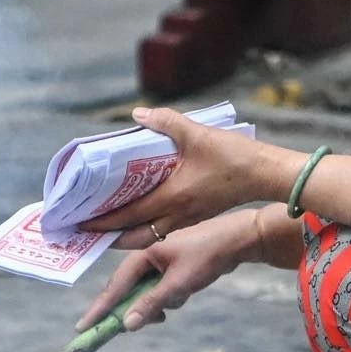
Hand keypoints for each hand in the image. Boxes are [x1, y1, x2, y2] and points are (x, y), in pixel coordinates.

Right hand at [77, 210, 265, 332]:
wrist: (238, 240)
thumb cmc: (208, 257)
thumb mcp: (178, 284)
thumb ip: (151, 304)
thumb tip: (126, 325)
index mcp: (142, 253)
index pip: (114, 286)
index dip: (99, 309)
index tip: (82, 328)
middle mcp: (146, 255)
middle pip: (130, 291)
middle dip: (141, 306)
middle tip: (154, 318)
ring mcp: (160, 260)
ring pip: (148, 292)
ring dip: (161, 301)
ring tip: (182, 297)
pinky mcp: (172, 266)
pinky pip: (162, 288)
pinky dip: (171, 295)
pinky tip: (188, 292)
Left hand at [81, 107, 298, 246]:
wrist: (267, 174)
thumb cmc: (234, 157)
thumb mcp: (196, 133)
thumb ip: (165, 122)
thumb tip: (139, 114)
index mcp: (172, 198)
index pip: (129, 216)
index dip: (104, 221)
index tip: (82, 223)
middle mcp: (178, 214)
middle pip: (137, 236)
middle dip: (113, 237)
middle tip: (92, 231)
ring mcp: (189, 218)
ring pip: (152, 234)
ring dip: (130, 233)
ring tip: (112, 225)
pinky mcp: (199, 214)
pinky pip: (166, 227)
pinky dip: (149, 226)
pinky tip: (144, 212)